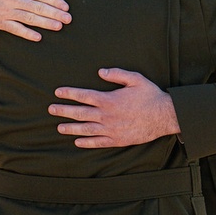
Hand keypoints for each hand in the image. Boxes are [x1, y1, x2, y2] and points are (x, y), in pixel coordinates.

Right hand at [0, 0, 70, 40]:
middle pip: (37, 7)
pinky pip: (15, 29)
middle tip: (69, 19)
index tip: (65, 6)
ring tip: (59, 26)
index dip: (54, 0)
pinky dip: (26, 33)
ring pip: (29, 19)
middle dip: (55, 13)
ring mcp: (4, 11)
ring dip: (45, 23)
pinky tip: (38, 37)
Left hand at [50, 68, 180, 147]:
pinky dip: (86, 142)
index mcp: (109, 99)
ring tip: (59, 127)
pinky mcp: (117, 139)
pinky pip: (98, 142)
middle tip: (51, 109)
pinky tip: (77, 141)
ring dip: (71, 128)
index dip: (69, 93)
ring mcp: (111, 129)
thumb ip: (117, 74)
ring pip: (86, 129)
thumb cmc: (150, 96)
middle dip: (64, 111)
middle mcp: (107, 116)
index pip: (84, 96)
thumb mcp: (135, 79)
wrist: (164, 116)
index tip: (58, 92)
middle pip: (80, 113)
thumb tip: (100, 72)